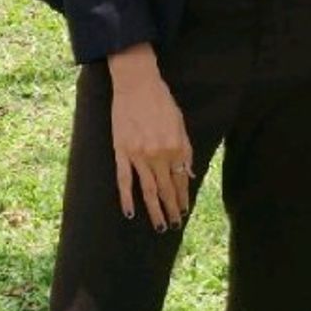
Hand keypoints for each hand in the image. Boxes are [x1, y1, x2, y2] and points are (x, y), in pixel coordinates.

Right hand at [107, 44, 192, 231]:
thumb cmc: (161, 100)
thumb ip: (186, 149)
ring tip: (160, 226)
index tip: (184, 211)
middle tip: (174, 225)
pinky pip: (124, 179)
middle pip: (166, 189)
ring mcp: (139, 155)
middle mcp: (159, 155)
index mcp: (176, 147)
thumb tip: (189, 173)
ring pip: (148, 189)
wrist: (136, 84)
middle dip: (171, 209)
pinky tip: (130, 212)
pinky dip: (126, 197)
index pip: (180, 180)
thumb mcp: (180, 123)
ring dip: (155, 210)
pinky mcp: (121, 151)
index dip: (183, 197)